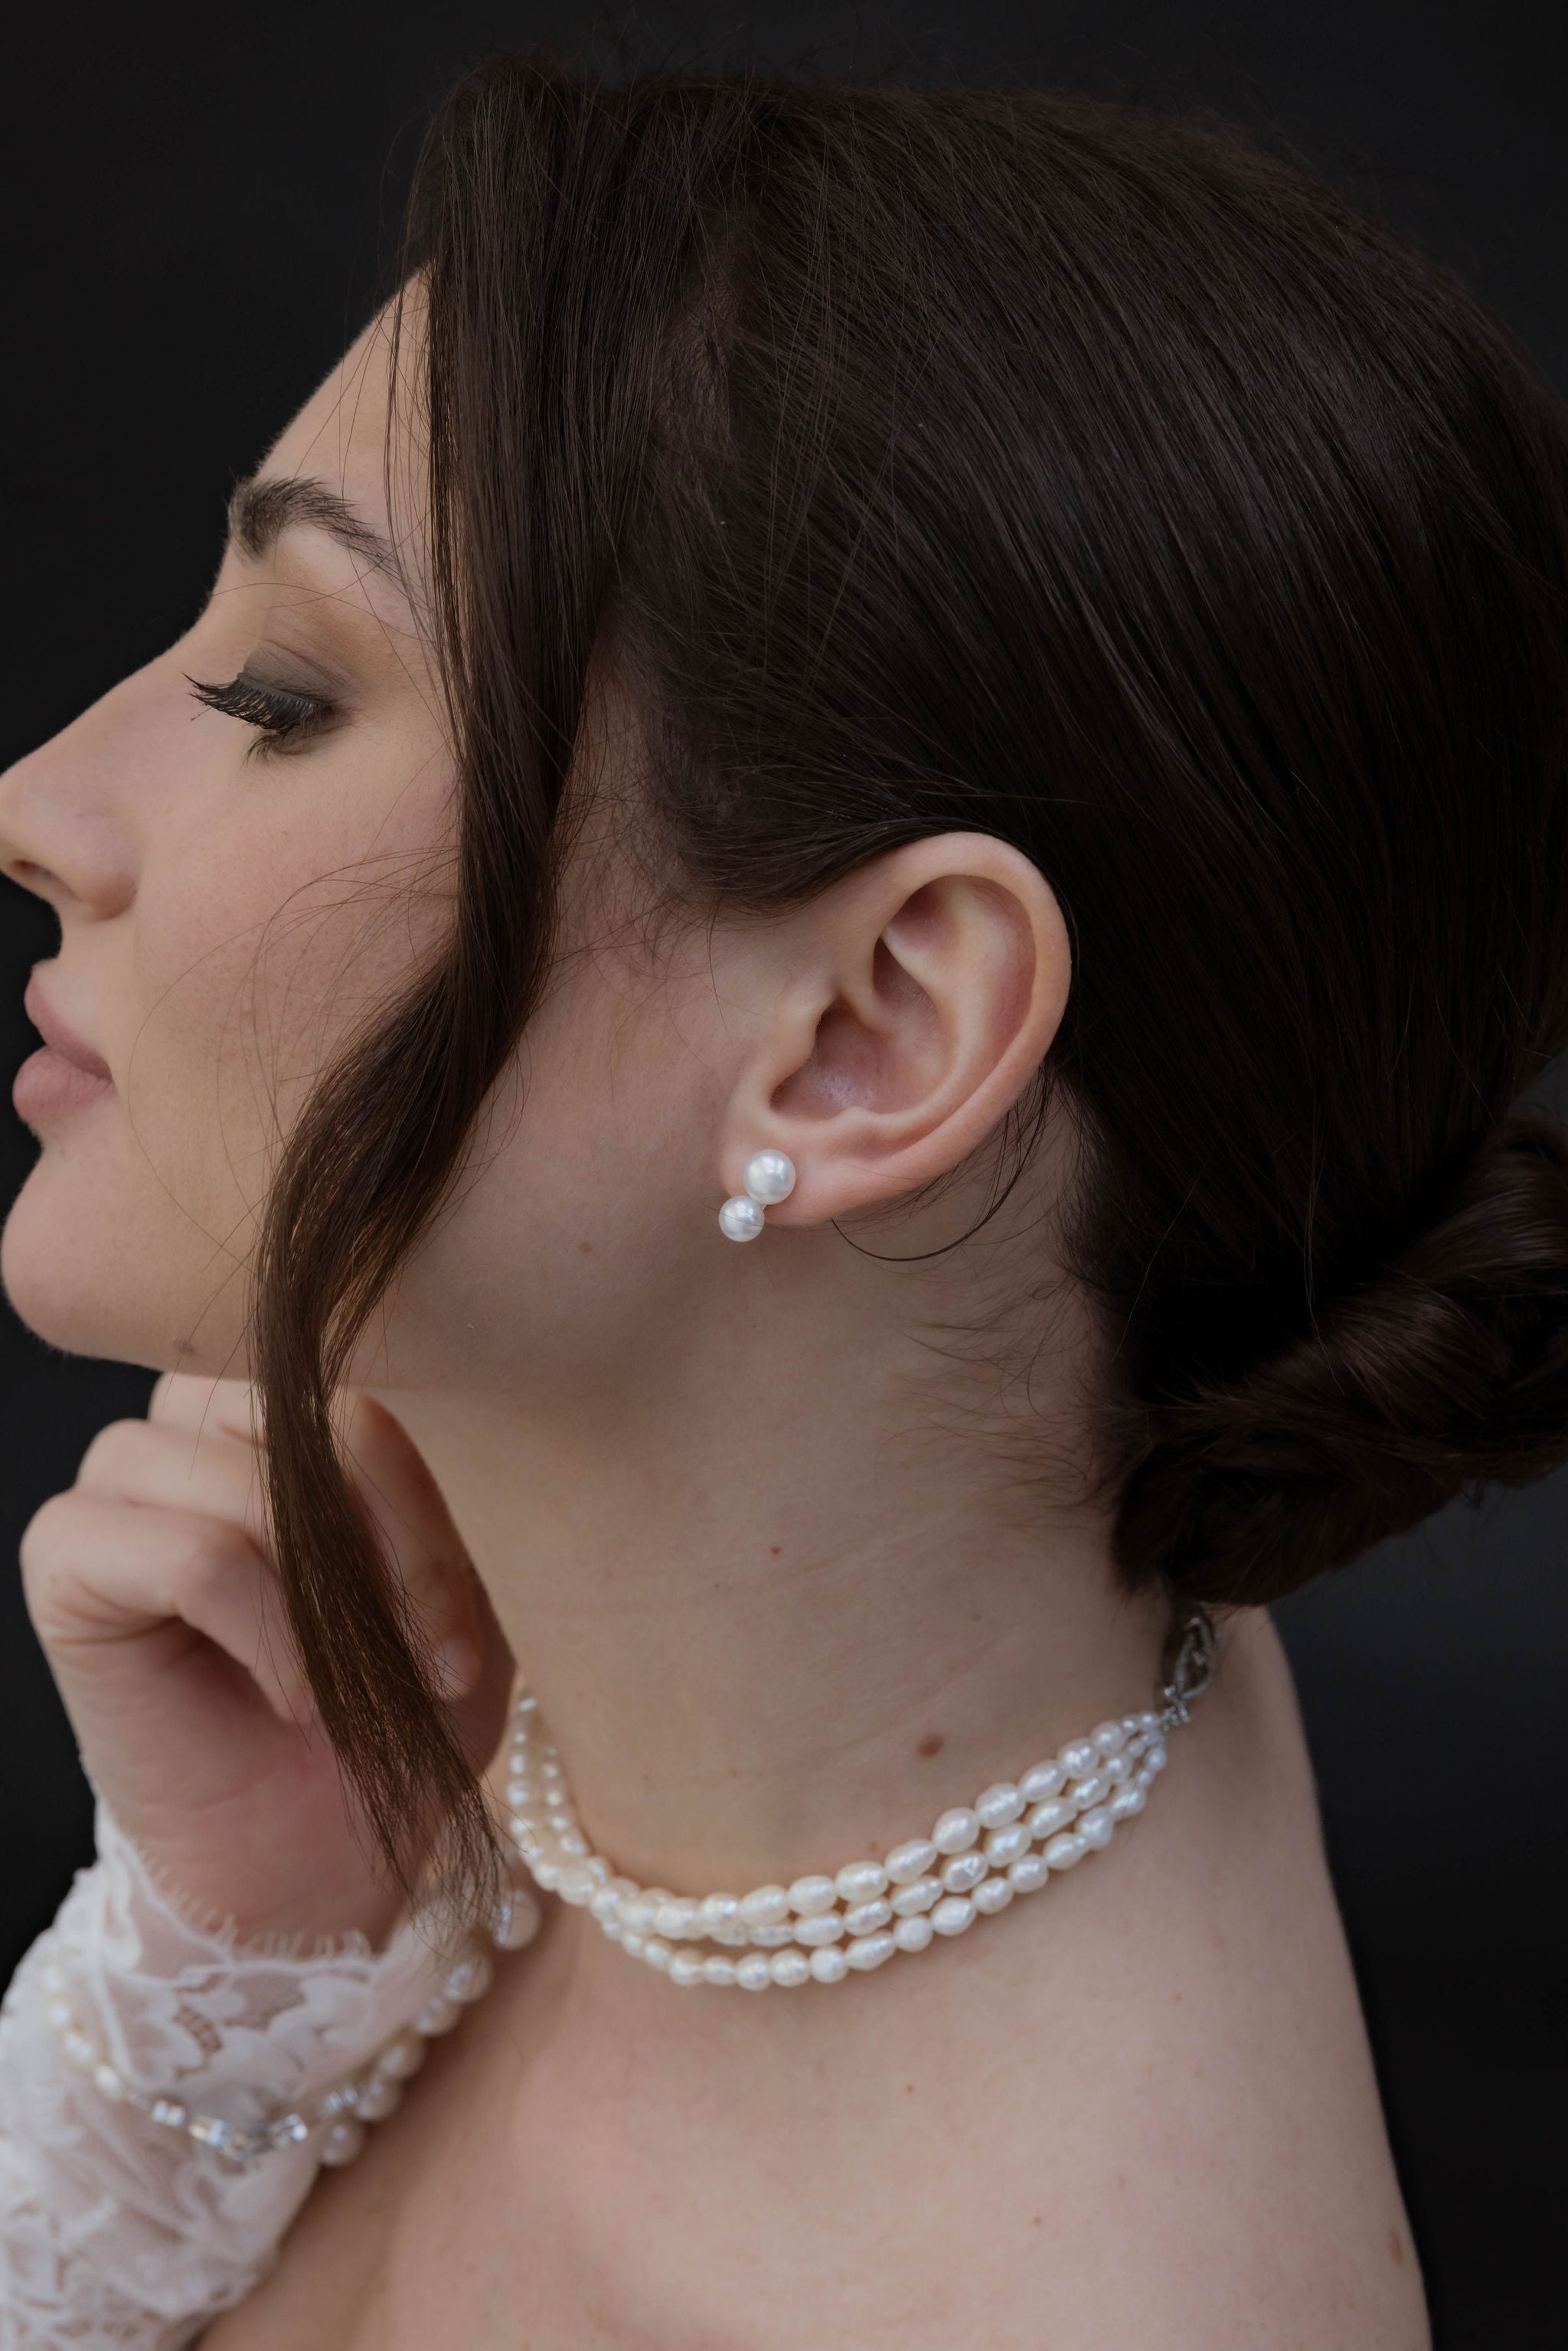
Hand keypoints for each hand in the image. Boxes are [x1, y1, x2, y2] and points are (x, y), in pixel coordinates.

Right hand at [20, 1373, 507, 1944]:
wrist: (319, 1859)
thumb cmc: (396, 1707)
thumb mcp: (457, 1587)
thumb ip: (443, 1491)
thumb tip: (452, 1409)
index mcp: (289, 1394)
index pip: (374, 1371)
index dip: (426, 1501)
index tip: (465, 1633)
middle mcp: (194, 1413)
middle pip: (312, 1408)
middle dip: (391, 1542)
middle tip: (436, 1659)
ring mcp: (123, 1475)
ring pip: (250, 1478)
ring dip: (327, 1595)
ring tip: (357, 1684)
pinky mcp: (66, 1553)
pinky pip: (191, 1553)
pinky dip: (266, 1629)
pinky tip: (297, 1696)